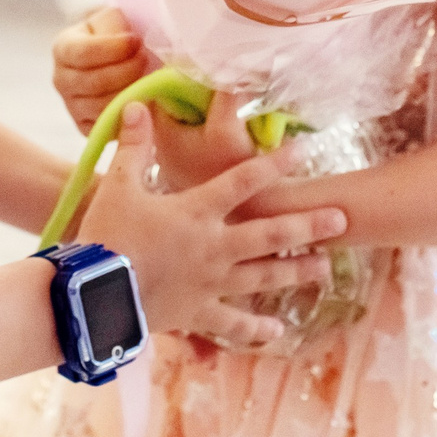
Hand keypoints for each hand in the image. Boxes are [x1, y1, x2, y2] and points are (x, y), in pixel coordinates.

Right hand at [53, 8, 148, 134]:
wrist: (118, 59)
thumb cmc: (116, 36)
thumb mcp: (113, 20)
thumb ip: (117, 25)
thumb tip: (129, 39)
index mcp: (63, 48)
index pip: (83, 52)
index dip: (113, 48)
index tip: (136, 40)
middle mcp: (61, 79)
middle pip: (94, 83)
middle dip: (127, 71)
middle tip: (147, 59)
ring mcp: (71, 106)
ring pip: (102, 106)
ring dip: (131, 92)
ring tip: (149, 77)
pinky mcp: (85, 126)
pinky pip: (108, 126)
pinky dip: (128, 114)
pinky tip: (143, 97)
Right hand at [75, 104, 347, 348]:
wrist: (95, 294)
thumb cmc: (107, 236)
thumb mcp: (118, 186)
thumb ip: (134, 147)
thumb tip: (138, 105)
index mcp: (197, 212)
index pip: (244, 181)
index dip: (276, 164)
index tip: (306, 151)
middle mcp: (214, 247)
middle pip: (271, 235)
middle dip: (309, 226)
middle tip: (342, 219)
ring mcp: (211, 283)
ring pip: (264, 277)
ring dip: (297, 272)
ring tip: (326, 268)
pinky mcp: (198, 313)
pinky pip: (234, 323)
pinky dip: (256, 328)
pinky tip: (278, 330)